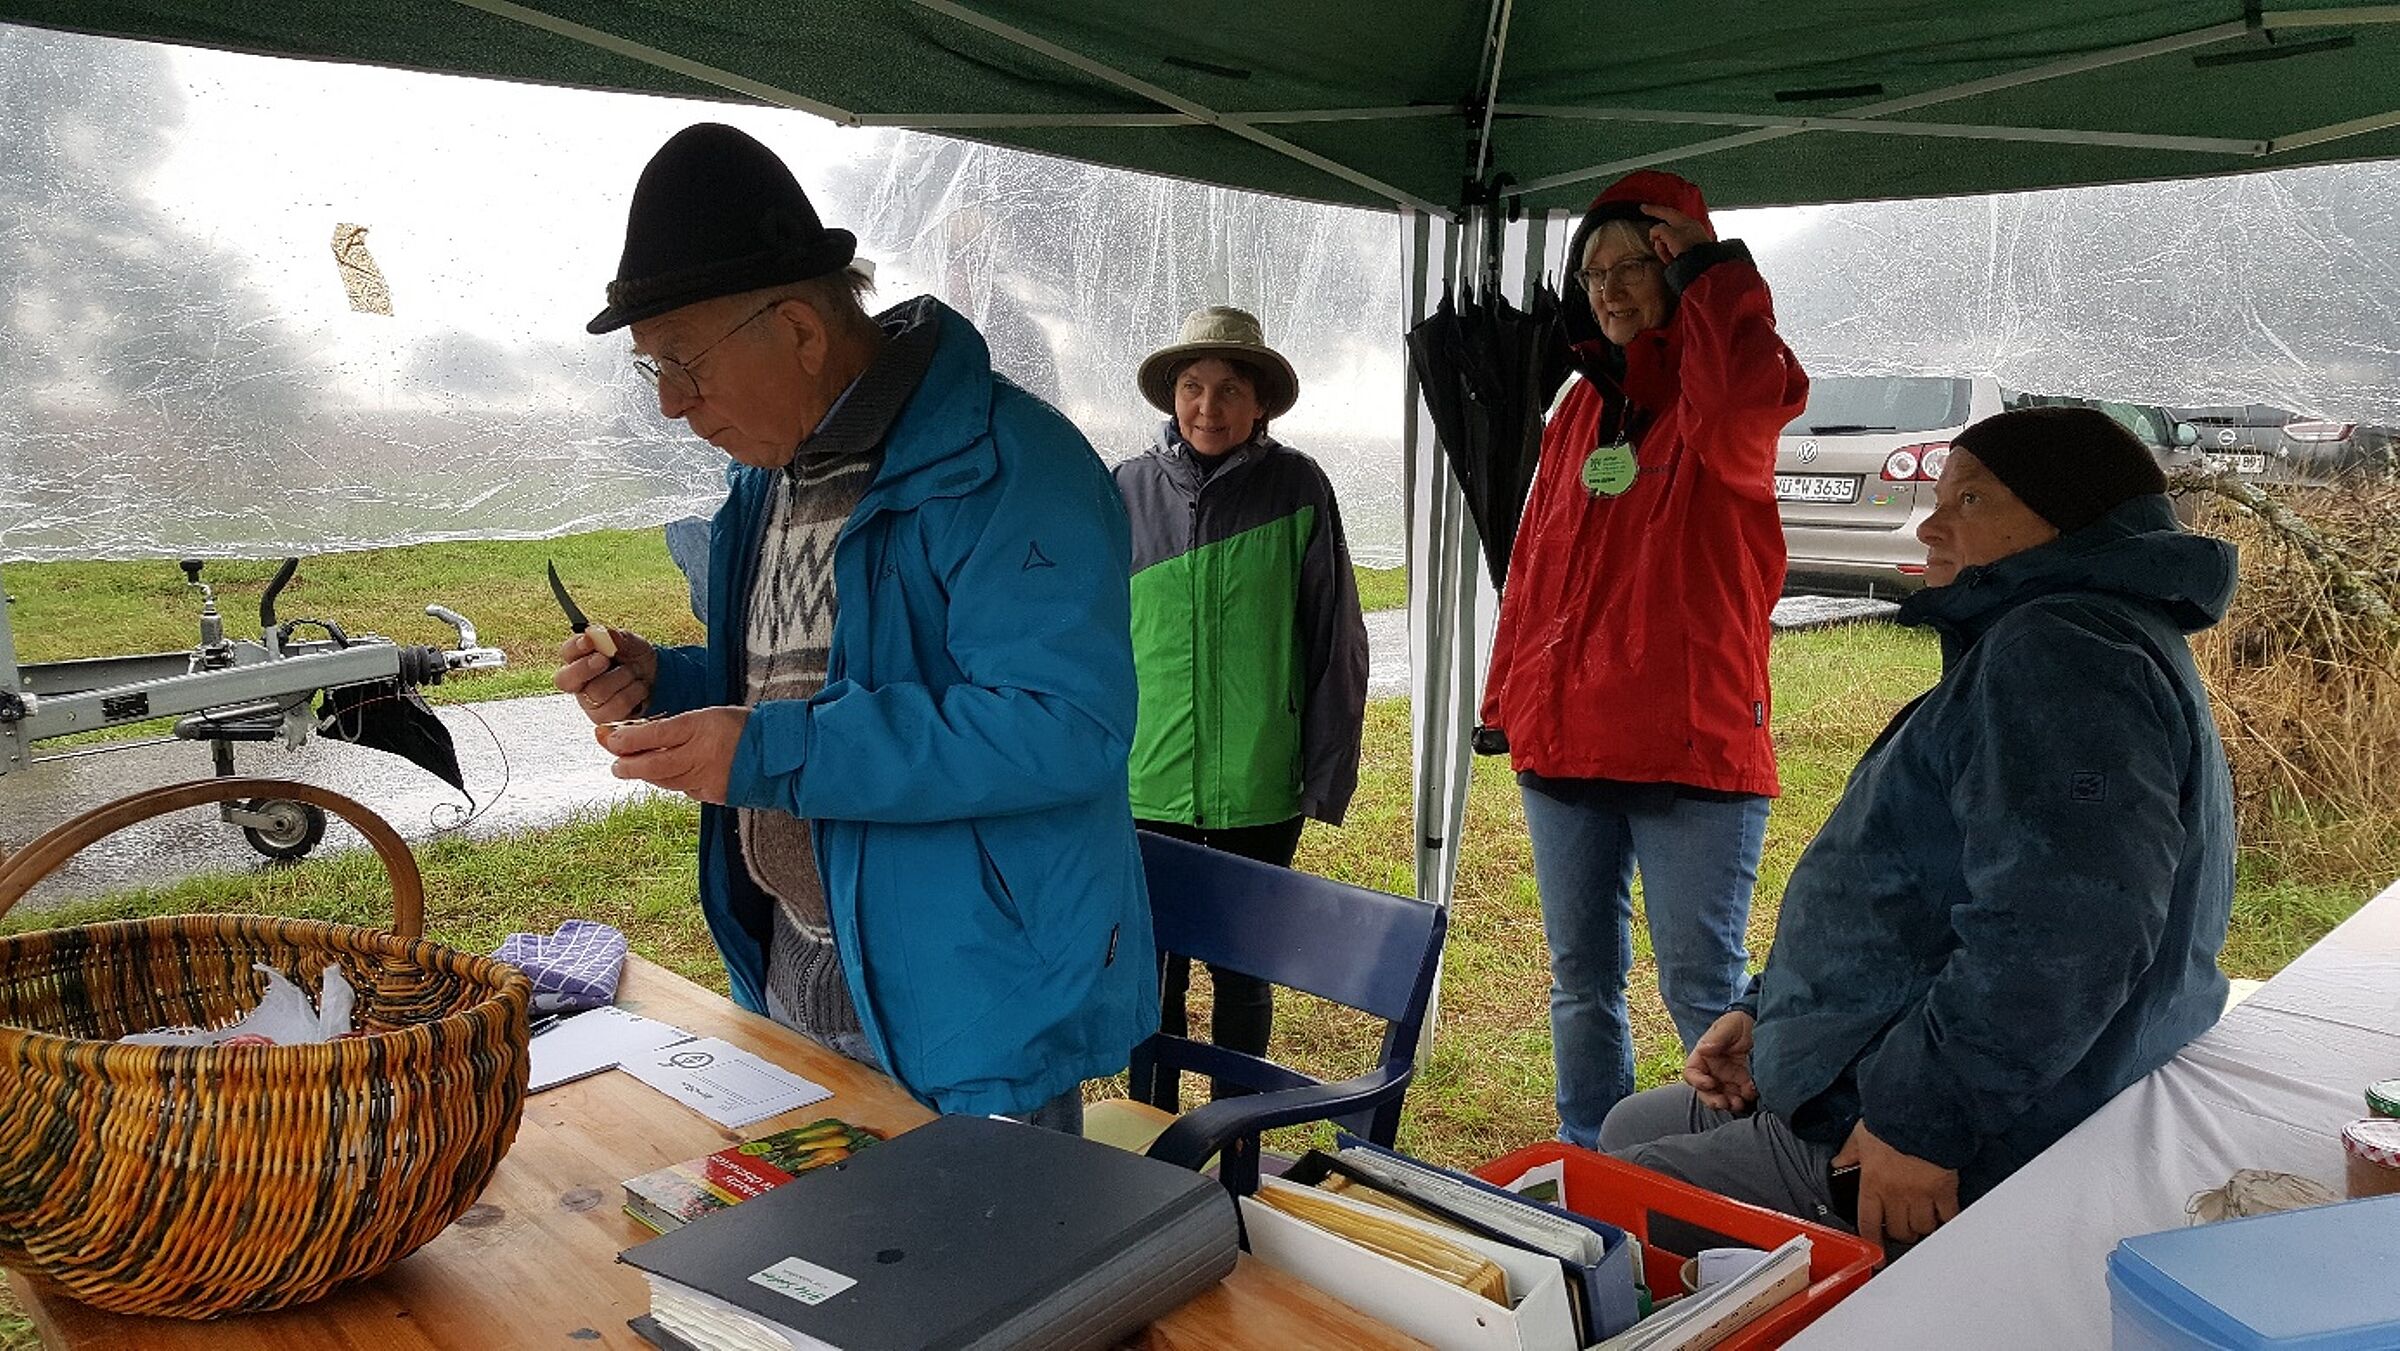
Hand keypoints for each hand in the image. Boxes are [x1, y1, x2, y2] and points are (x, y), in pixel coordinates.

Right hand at [553, 628, 656, 724]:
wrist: (658, 679)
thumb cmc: (636, 659)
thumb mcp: (632, 643)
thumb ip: (618, 638)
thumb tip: (604, 634)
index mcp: (579, 660)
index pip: (566, 653)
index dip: (574, 647)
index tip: (588, 641)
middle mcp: (579, 684)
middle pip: (567, 679)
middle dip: (586, 667)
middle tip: (604, 659)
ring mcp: (591, 704)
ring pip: (596, 692)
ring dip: (621, 678)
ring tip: (634, 672)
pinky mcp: (605, 720)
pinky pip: (616, 707)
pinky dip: (633, 693)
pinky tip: (639, 687)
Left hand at [602, 706, 747, 804]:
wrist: (777, 753)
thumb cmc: (741, 727)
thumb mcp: (707, 716)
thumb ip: (674, 728)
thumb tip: (638, 736)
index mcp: (701, 727)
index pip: (655, 734)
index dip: (627, 738)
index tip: (609, 737)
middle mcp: (701, 755)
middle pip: (653, 765)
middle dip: (627, 765)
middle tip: (614, 764)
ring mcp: (706, 778)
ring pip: (664, 781)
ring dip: (644, 775)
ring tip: (629, 768)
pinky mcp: (712, 795)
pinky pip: (682, 789)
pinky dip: (668, 781)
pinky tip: (663, 774)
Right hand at [1641, 201, 1714, 262]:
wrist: (1701, 267)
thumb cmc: (1688, 248)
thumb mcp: (1669, 235)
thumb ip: (1659, 229)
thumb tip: (1654, 233)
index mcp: (1686, 221)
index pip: (1667, 212)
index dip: (1653, 210)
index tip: (1643, 208)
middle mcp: (1689, 229)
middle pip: (1666, 229)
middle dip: (1659, 237)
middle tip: (1655, 242)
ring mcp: (1690, 241)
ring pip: (1668, 241)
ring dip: (1663, 248)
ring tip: (1667, 256)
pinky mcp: (1689, 252)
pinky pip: (1673, 250)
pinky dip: (1669, 254)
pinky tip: (1671, 260)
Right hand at [1683, 1009, 1756, 1110]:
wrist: (1766, 1026)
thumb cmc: (1740, 1022)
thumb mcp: (1729, 1025)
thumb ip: (1716, 1037)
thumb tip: (1703, 1049)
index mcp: (1704, 1057)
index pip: (1692, 1073)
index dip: (1697, 1081)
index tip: (1710, 1083)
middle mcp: (1713, 1071)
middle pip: (1705, 1092)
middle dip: (1713, 1101)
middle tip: (1724, 1103)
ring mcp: (1729, 1079)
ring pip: (1723, 1099)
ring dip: (1729, 1104)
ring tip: (1739, 1103)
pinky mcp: (1744, 1084)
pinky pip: (1741, 1097)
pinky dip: (1745, 1099)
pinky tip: (1752, 1092)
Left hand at [1836, 1120, 1959, 1246]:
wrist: (1919, 1110)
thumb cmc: (1889, 1120)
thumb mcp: (1861, 1134)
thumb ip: (1850, 1152)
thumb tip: (1838, 1162)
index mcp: (1872, 1183)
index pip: (1869, 1222)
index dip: (1874, 1242)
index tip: (1879, 1257)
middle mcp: (1895, 1194)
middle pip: (1899, 1230)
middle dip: (1901, 1233)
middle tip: (1905, 1227)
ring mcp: (1921, 1194)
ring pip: (1923, 1227)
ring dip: (1923, 1227)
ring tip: (1925, 1220)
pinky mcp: (1945, 1189)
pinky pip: (1948, 1216)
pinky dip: (1948, 1221)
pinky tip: (1948, 1219)